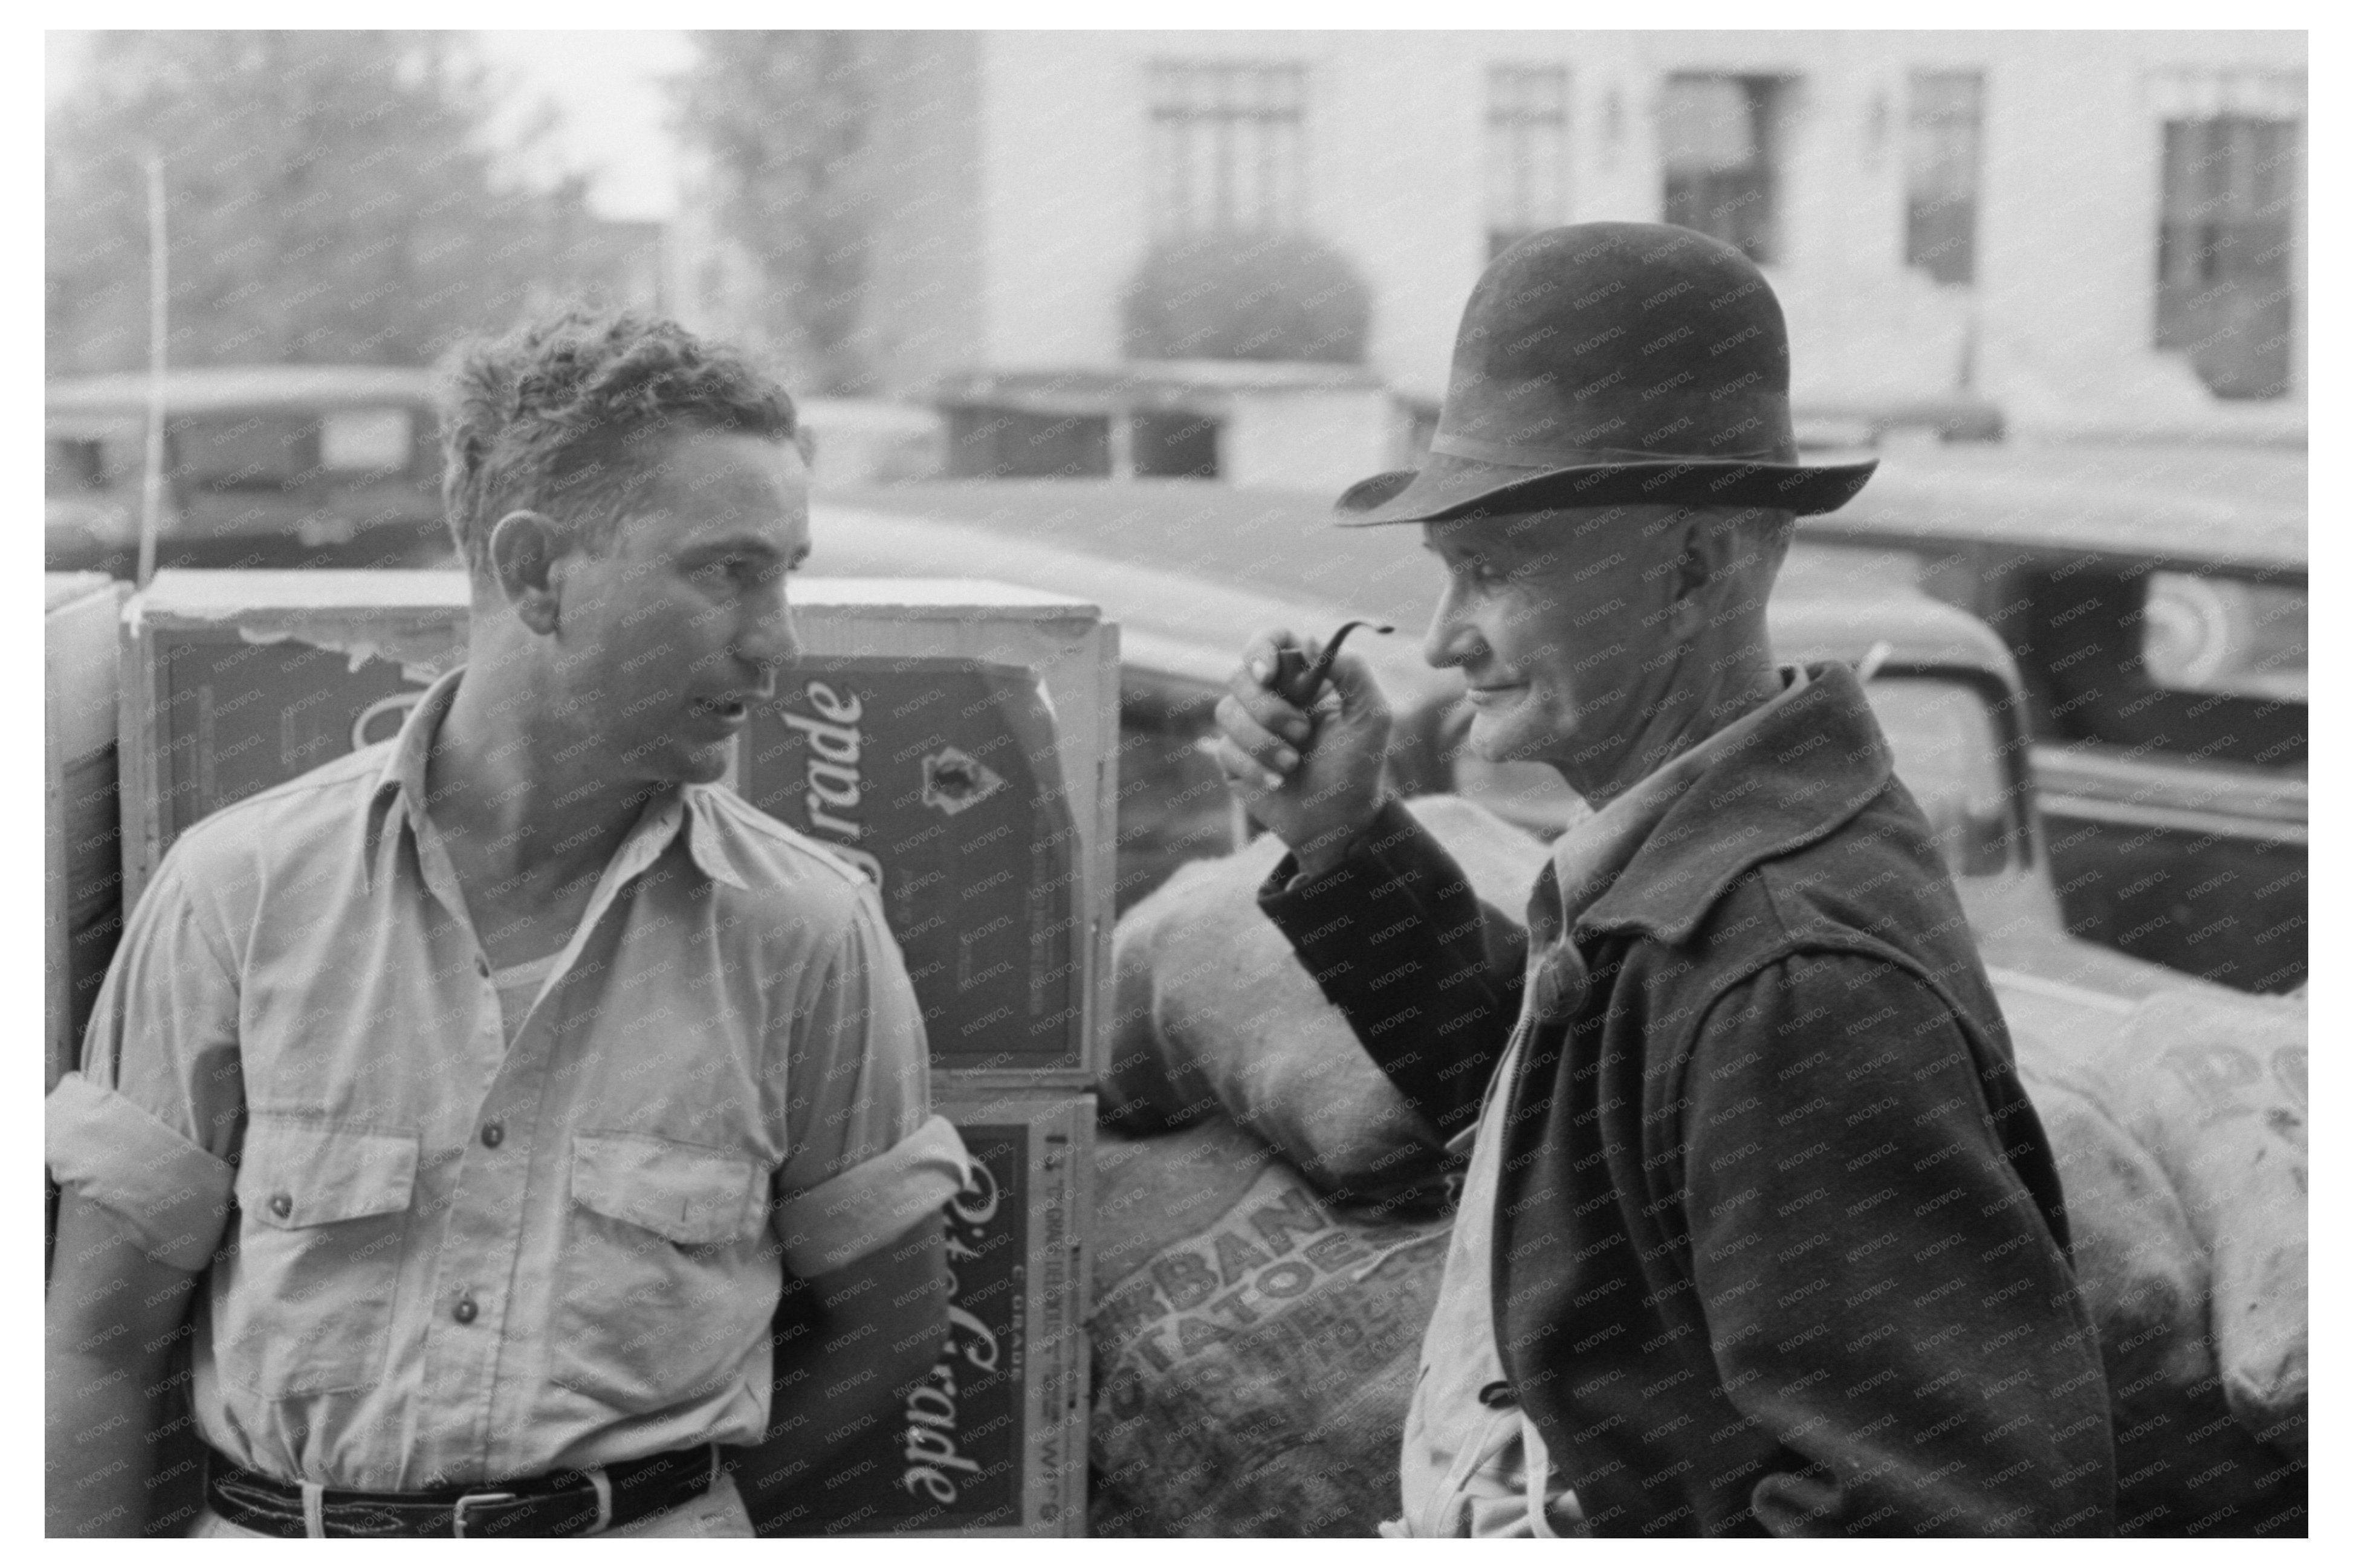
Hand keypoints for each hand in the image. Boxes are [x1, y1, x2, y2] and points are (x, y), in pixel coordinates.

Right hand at [1211, 627, 1391, 877]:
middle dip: (1268, 708)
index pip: (1270, 641)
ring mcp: (1247, 727)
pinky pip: (1225, 749)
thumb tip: (1308, 641)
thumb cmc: (1358, 767)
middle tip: (1302, 733)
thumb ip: (1352, 670)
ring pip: (1226, 711)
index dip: (1261, 649)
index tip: (1268, 673)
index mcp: (1302, 679)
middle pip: (1240, 676)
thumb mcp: (1372, 715)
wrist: (1339, 822)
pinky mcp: (1232, 759)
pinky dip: (1254, 767)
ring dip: (1262, 741)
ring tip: (1292, 764)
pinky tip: (1277, 782)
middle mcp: (1271, 697)